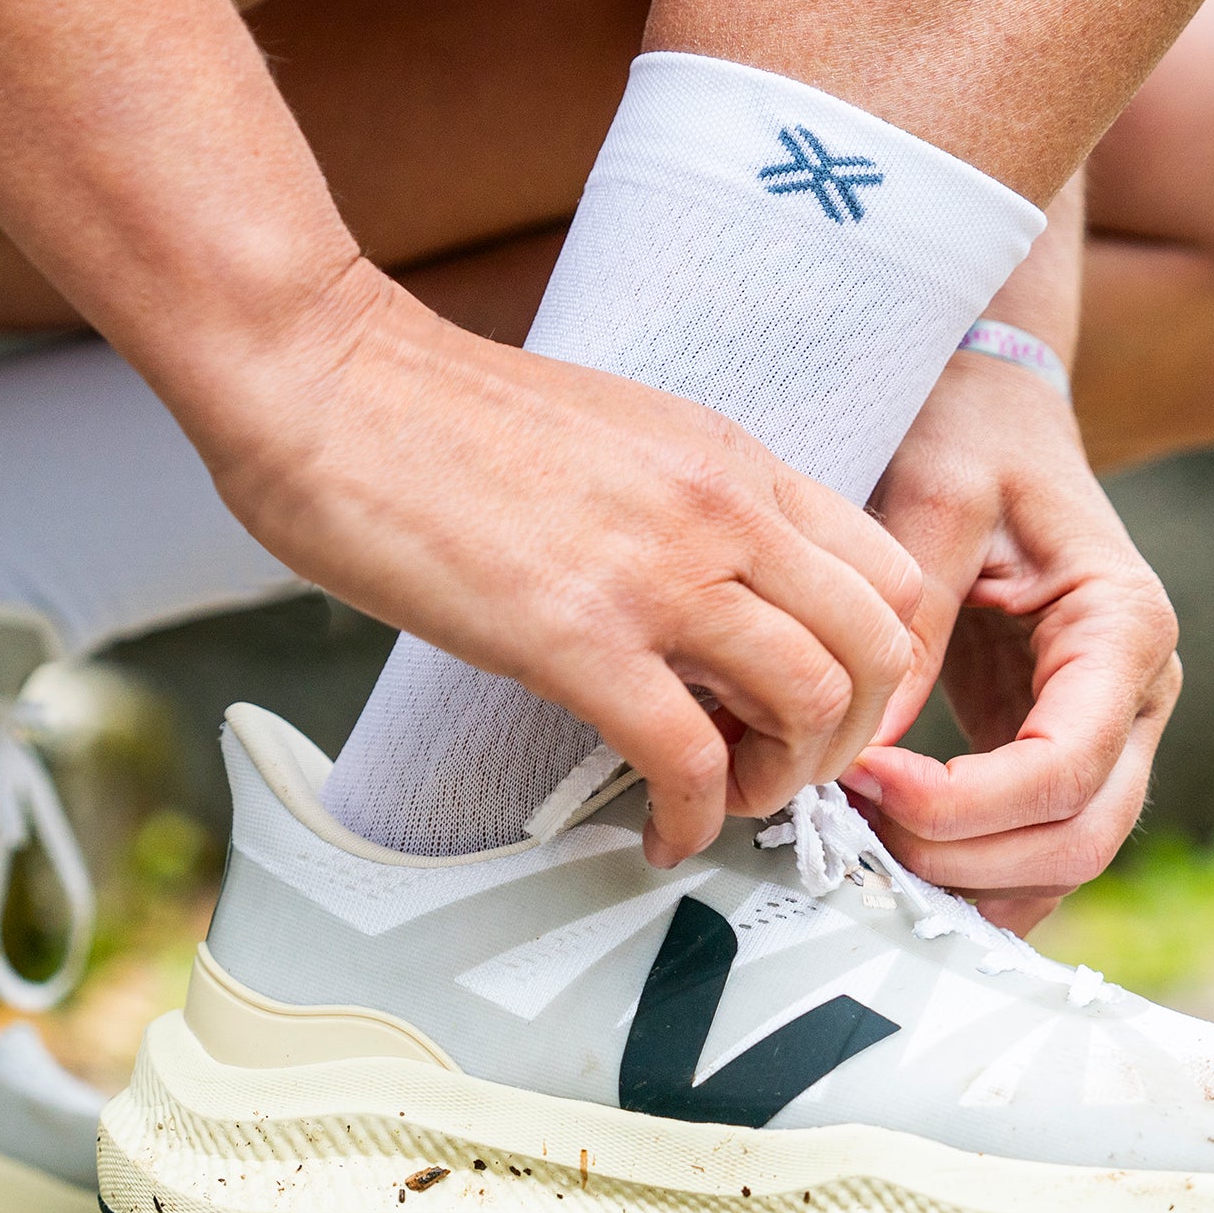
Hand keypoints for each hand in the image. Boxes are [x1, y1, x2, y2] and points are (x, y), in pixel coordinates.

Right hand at [198, 259, 921, 864]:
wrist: (329, 380)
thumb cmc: (436, 413)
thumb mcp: (613, 436)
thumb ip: (684, 507)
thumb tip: (706, 600)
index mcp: (731, 459)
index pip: (885, 570)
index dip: (875, 667)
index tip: (820, 711)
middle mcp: (721, 509)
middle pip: (878, 648)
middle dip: (845, 738)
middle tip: (780, 768)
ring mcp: (658, 571)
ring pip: (812, 704)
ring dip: (781, 781)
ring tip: (721, 797)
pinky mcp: (576, 636)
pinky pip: (688, 758)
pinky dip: (694, 819)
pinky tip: (661, 832)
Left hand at [852, 352, 1180, 931]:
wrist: (996, 411)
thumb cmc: (969, 437)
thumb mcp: (934, 496)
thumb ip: (913, 621)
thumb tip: (862, 751)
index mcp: (1122, 627)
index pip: (1065, 764)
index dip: (966, 802)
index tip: (867, 781)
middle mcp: (1135, 692)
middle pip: (1080, 835)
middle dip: (962, 854)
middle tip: (852, 825)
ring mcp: (1107, 727)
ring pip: (1063, 857)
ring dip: (964, 876)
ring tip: (858, 842)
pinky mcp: (1057, 743)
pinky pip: (1032, 840)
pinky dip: (969, 867)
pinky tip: (886, 852)